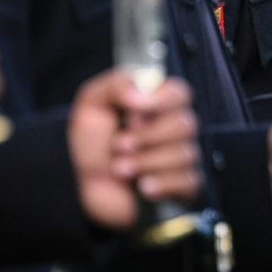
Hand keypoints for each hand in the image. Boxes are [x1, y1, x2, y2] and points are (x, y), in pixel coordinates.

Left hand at [68, 71, 202, 229]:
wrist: (84, 185)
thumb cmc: (93, 142)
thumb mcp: (92, 103)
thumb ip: (115, 85)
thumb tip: (140, 90)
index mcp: (158, 102)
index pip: (180, 93)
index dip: (159, 102)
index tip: (132, 112)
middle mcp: (175, 127)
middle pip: (185, 124)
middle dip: (147, 137)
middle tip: (119, 145)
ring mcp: (181, 156)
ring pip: (183, 155)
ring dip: (145, 163)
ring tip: (120, 168)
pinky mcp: (183, 185)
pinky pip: (188, 181)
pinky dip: (160, 185)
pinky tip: (142, 185)